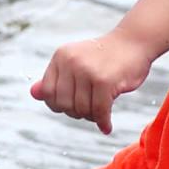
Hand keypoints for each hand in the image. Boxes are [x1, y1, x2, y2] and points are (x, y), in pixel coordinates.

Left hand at [31, 32, 153, 133]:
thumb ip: (55, 78)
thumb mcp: (76, 63)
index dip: (58, 105)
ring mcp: (87, 71)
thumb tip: (33, 93)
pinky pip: (99, 111)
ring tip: (100, 112)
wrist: (134, 41)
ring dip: (91, 116)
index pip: (48, 92)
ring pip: (81, 109)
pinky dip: (102, 122)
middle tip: (89, 110)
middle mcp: (71, 61)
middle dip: (75, 112)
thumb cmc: (105, 56)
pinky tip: (106, 126)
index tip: (71, 106)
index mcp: (61, 56)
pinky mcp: (104, 81)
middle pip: (63, 104)